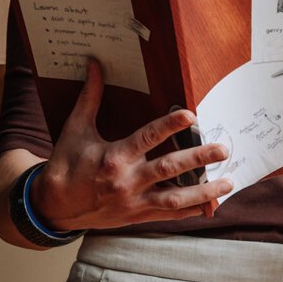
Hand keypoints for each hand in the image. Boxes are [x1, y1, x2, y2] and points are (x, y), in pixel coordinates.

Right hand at [34, 58, 232, 231]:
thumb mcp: (75, 129)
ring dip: (204, 190)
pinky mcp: (137, 216)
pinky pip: (168, 215)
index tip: (191, 115)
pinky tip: (210, 204)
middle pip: (169, 168)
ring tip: (228, 182)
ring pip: (175, 198)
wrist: (54, 206)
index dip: (169, 126)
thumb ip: (90, 98)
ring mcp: (134, 202)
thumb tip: (94, 65)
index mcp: (114, 157)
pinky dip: (190, 210)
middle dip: (198, 158)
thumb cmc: (66, 164)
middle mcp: (127, 181)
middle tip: (223, 149)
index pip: (147, 138)